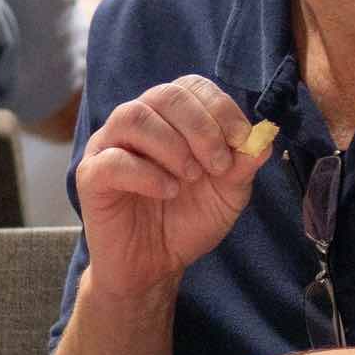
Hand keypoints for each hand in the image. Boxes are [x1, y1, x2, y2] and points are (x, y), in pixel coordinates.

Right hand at [74, 74, 264, 297]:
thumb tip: (263, 139)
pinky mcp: (91, 177)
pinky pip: (113, 160)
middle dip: (200, 127)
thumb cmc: (186, 222)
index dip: (219, 108)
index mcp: (170, 118)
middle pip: (164, 95)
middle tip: (217, 165)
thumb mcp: (227, 195)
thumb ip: (242, 166)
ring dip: (172, 145)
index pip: (191, 87)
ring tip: (190, 178)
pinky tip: (167, 192)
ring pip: (134, 116)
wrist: (154, 267)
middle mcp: (137, 123)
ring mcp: (108, 146)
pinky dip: (147, 174)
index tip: (240, 140)